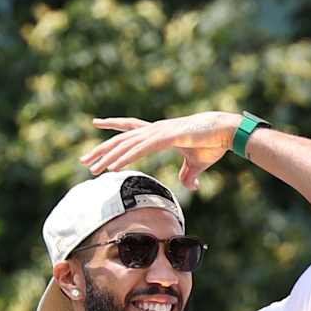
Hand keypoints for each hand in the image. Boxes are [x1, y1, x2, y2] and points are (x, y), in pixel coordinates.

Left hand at [79, 113, 237, 189]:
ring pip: (126, 145)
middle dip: (101, 149)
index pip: (131, 127)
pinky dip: (124, 158)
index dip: (113, 126)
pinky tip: (112, 166)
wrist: (227, 131)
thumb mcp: (197, 163)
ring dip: (108, 157)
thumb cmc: (214, 143)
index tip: (97, 123)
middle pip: (122, 139)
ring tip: (91, 167)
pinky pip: (139, 150)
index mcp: (160, 132)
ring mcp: (159, 132)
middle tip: (83, 159)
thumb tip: (190, 187)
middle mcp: (156, 129)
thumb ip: (189, 175)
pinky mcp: (166, 137)